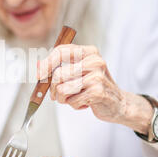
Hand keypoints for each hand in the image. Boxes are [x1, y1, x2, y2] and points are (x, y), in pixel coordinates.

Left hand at [37, 45, 152, 133]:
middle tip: (58, 95)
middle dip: (53, 89)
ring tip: (74, 98)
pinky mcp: (98, 92)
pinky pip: (72, 101)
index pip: (61, 51)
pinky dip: (74, 105)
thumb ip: (62, 66)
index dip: (46, 63)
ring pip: (62, 89)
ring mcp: (97, 76)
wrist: (119, 103)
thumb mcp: (81, 71)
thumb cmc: (95, 87)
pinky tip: (85, 103)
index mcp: (89, 52)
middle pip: (58, 74)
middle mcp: (94, 61)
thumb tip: (38, 66)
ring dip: (63, 99)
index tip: (39, 74)